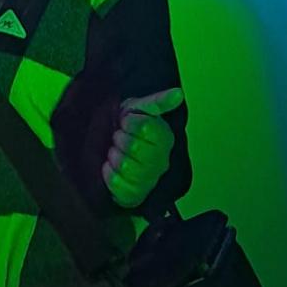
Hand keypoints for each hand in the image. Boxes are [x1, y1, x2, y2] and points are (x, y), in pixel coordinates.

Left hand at [101, 87, 183, 208]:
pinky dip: (108, 171)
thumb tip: (179, 93)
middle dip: (119, 138)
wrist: (118, 152)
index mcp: (165, 138)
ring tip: (115, 151)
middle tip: (119, 137)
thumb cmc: (130, 127)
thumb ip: (159, 101)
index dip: (129, 122)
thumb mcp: (141, 108)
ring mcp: (149, 180)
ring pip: (124, 165)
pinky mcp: (134, 194)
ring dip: (113, 155)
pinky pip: (115, 182)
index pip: (144, 127)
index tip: (126, 122)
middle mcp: (161, 161)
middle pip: (133, 147)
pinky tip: (111, 166)